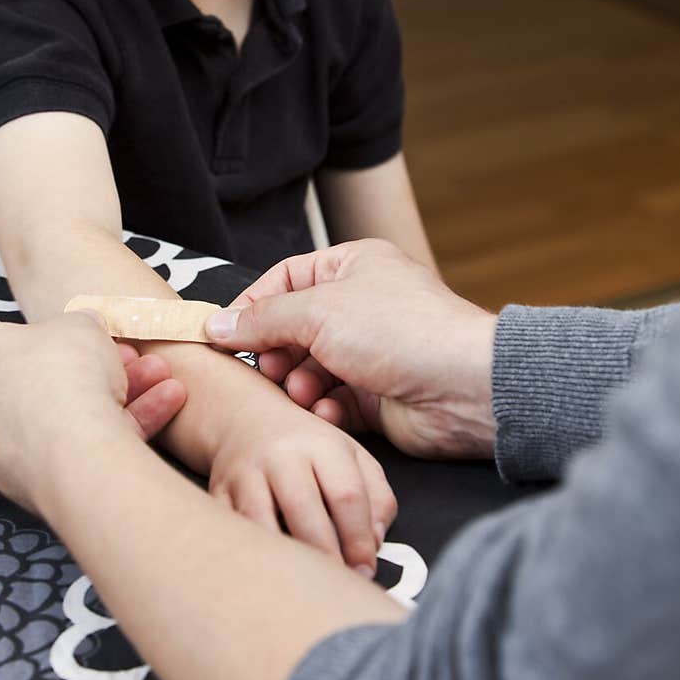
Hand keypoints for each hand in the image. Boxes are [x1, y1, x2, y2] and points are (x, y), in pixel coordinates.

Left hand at [0, 313, 185, 513]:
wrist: (73, 450)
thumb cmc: (65, 376)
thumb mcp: (82, 324)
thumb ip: (81, 324)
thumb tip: (85, 328)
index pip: (10, 339)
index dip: (58, 336)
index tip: (92, 337)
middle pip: (44, 380)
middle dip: (97, 369)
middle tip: (133, 359)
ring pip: (66, 415)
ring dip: (121, 395)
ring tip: (163, 380)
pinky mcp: (27, 481)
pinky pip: (76, 447)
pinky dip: (118, 428)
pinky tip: (165, 407)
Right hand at [206, 240, 497, 459]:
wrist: (463, 386)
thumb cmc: (401, 331)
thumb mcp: (318, 311)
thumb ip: (262, 319)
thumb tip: (216, 323)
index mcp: (353, 266)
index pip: (286, 279)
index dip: (253, 306)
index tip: (224, 334)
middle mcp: (361, 306)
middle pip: (294, 327)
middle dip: (276, 351)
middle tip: (267, 368)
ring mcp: (371, 352)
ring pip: (310, 368)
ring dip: (298, 383)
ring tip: (301, 392)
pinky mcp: (377, 395)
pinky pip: (334, 401)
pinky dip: (324, 408)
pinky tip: (326, 413)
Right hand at [207, 392, 396, 575]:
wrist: (248, 418)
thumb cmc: (308, 448)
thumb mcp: (353, 458)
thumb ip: (377, 498)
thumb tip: (375, 544)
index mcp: (323, 445)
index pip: (347, 496)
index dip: (360, 540)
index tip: (366, 571)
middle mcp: (281, 455)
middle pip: (303, 510)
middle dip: (325, 556)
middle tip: (338, 585)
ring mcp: (245, 473)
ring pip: (261, 523)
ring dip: (284, 559)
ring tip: (304, 585)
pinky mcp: (218, 491)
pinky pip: (231, 530)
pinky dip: (250, 555)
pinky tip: (269, 573)